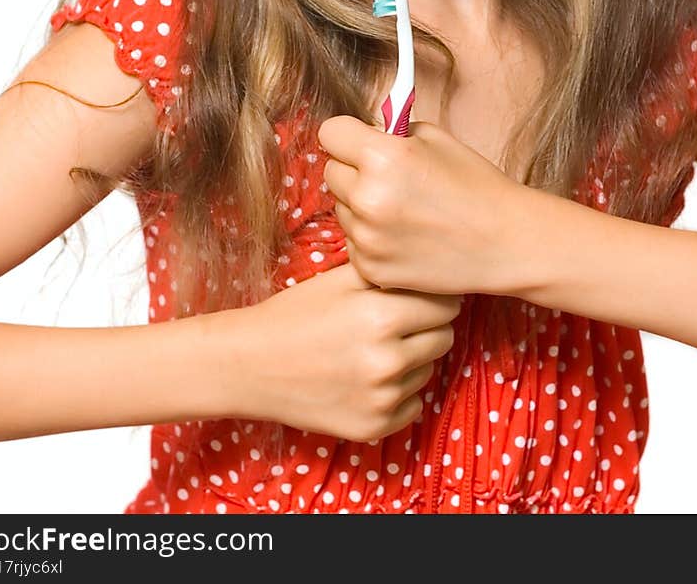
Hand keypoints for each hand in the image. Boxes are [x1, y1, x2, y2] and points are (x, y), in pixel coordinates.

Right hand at [214, 261, 460, 442]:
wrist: (251, 366)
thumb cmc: (297, 314)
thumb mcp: (341, 279)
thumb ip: (390, 272)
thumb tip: (434, 269)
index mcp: (382, 316)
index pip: (446, 306)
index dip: (434, 298)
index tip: (418, 298)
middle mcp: (388, 361)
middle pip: (444, 339)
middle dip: (427, 328)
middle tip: (395, 323)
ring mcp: (382, 399)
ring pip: (428, 372)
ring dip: (412, 361)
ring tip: (371, 350)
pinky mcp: (373, 427)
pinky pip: (412, 405)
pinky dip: (397, 393)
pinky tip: (365, 379)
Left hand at [318, 115, 522, 295]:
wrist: (506, 242)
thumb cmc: (476, 185)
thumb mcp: (436, 139)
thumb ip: (392, 133)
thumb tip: (363, 134)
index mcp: (382, 157)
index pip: (330, 133)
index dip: (347, 135)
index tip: (359, 142)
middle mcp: (367, 197)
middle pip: (332, 172)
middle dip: (353, 170)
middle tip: (388, 178)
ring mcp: (367, 238)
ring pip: (342, 209)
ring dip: (361, 206)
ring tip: (403, 211)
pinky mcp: (372, 269)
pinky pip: (354, 242)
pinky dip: (372, 238)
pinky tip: (406, 236)